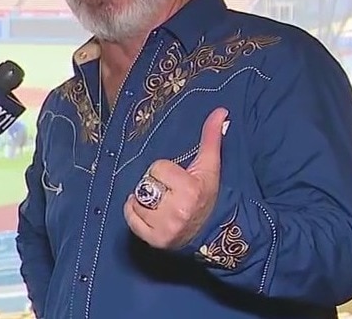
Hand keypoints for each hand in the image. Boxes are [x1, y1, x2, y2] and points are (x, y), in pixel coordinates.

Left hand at [124, 107, 228, 249]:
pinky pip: (130, 218)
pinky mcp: (155, 240)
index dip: (166, 171)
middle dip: (155, 185)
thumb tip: (221, 111)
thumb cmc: (208, 195)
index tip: (178, 180)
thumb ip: (211, 137)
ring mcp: (165, 228)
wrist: (213, 233)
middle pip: (146, 184)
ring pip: (137, 201)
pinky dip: (134, 212)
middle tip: (169, 193)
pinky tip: (148, 211)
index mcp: (191, 190)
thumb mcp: (209, 167)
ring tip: (161, 203)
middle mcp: (177, 211)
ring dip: (144, 200)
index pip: (157, 168)